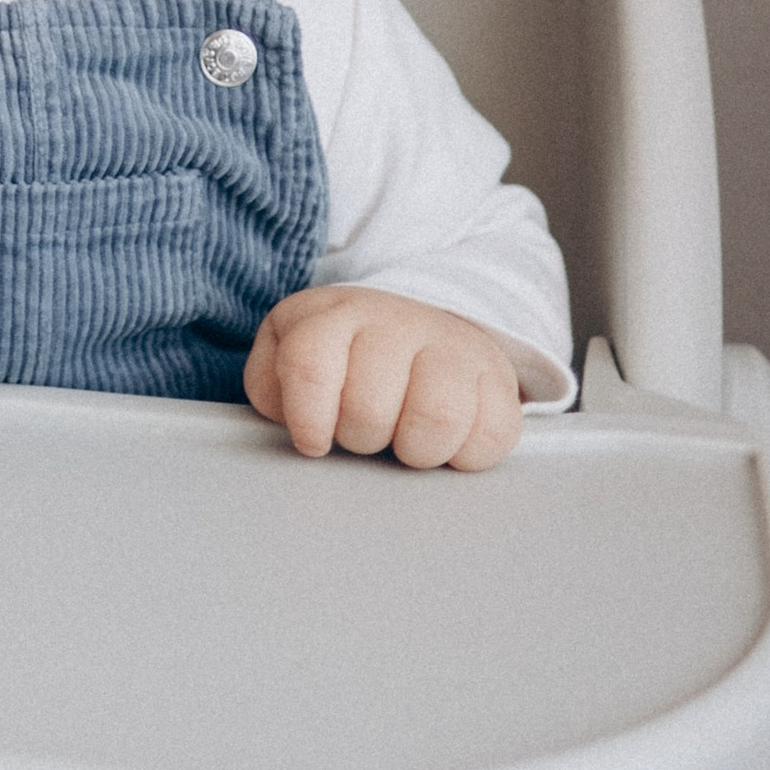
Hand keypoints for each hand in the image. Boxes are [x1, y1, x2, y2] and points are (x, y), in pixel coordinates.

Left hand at [244, 286, 524, 473]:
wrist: (417, 323)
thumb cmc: (343, 356)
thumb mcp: (288, 354)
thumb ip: (271, 384)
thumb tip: (290, 417)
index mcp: (334, 316)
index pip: (310, 365)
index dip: (308, 418)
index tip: (314, 440)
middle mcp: (396, 321)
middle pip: (369, 409)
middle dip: (360, 437)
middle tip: (365, 429)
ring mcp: (452, 344)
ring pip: (436, 419)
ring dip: (414, 449)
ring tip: (404, 437)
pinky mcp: (498, 375)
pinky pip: (491, 434)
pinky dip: (465, 453)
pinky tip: (446, 440)